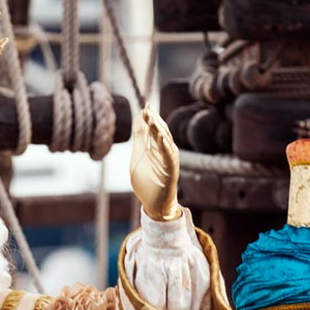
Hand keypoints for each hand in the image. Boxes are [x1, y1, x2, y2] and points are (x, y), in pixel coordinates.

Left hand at [129, 103, 182, 220]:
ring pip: (165, 141)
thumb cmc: (147, 182)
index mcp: (157, 147)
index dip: (149, 117)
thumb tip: (138, 118)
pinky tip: (160, 136)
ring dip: (158, 128)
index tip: (145, 104)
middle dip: (154, 119)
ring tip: (151, 116)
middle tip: (147, 107)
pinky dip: (165, 145)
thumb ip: (139, 138)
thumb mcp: (137, 156)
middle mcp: (165, 151)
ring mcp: (169, 160)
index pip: (153, 128)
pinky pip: (169, 155)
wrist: (154, 205)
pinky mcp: (171, 170)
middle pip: (160, 131)